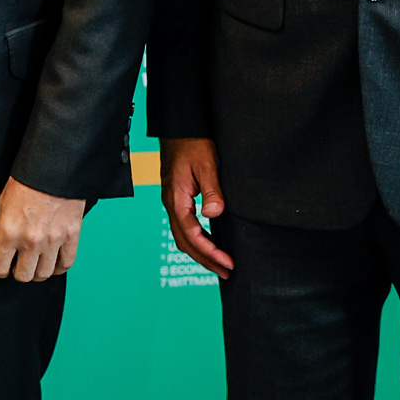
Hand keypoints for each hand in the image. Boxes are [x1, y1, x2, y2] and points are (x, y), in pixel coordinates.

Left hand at [0, 177, 84, 281]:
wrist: (52, 168)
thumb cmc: (26, 182)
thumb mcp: (2, 204)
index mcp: (9, 233)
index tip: (1, 265)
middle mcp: (31, 241)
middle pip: (23, 276)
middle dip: (18, 272)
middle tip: (18, 263)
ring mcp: (53, 241)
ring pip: (44, 274)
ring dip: (38, 272)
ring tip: (35, 263)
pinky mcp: (71, 236)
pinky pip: (66, 264)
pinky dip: (58, 267)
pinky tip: (53, 262)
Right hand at [161, 137, 233, 278]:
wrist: (179, 127)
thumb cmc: (193, 143)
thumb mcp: (206, 165)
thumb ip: (211, 190)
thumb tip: (214, 214)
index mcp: (176, 198)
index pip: (191, 234)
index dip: (210, 252)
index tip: (228, 262)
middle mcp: (171, 203)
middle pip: (184, 242)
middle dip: (205, 260)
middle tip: (227, 272)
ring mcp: (172, 201)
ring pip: (182, 236)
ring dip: (200, 253)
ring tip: (220, 265)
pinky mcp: (177, 198)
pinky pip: (184, 226)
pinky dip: (196, 240)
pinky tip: (209, 243)